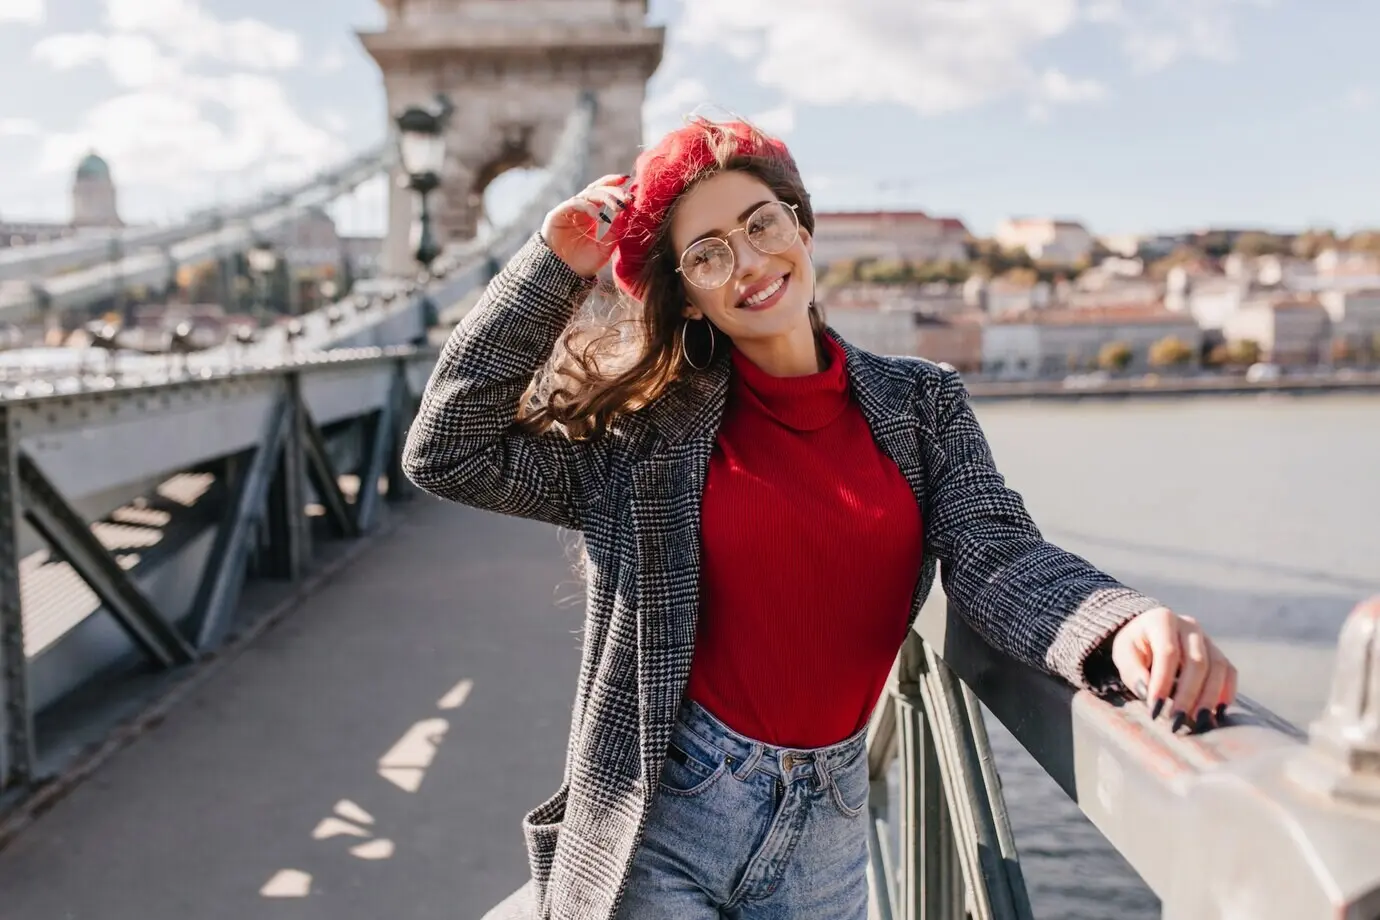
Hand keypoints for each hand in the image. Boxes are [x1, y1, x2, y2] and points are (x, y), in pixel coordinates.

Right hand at [540, 174, 630, 278]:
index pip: (602, 192)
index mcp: (591, 215)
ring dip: (605, 197)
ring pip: (588, 194)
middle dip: (613, 191)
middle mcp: (580, 210)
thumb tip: (629, 213)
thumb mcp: (605, 248)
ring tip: (619, 207)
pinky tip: (601, 217)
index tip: (629, 181)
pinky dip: (589, 207)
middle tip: (627, 198)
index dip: (614, 184)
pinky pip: (575, 203)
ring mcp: (568, 211)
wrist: (563, 276)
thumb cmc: (584, 264)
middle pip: (597, 190)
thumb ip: (616, 231)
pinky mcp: (557, 214)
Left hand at [1110, 607, 1237, 732]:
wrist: (1148, 633)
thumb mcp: (1124, 655)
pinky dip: (1226, 692)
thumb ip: (1133, 672)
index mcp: (1162, 620)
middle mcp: (1189, 626)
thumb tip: (1148, 693)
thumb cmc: (1134, 646)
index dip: (1163, 682)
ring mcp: (1207, 639)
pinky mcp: (1217, 653)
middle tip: (1178, 721)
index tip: (1156, 708)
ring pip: (1218, 667)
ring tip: (1199, 721)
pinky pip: (1229, 671)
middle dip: (1188, 695)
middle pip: (1197, 662)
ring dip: (1209, 697)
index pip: (1168, 652)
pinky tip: (1218, 712)